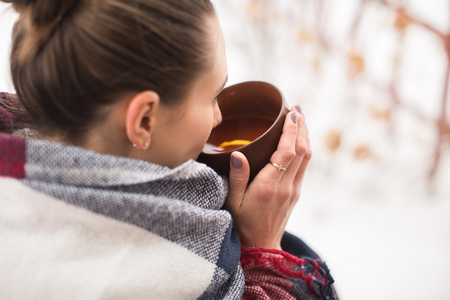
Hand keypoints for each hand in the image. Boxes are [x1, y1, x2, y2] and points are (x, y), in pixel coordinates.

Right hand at [224, 106, 310, 249]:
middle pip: (303, 151)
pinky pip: (305, 165)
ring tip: (300, 119)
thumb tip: (238, 154)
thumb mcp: (232, 202)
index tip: (291, 114)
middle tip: (297, 108)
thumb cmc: (242, 223)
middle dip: (302, 127)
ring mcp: (294, 190)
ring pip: (307, 157)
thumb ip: (237, 177)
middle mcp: (286, 187)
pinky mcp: (296, 192)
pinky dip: (304, 148)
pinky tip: (299, 139)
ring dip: (306, 136)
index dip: (292, 131)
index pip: (287, 153)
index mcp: (268, 187)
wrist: (261, 246)